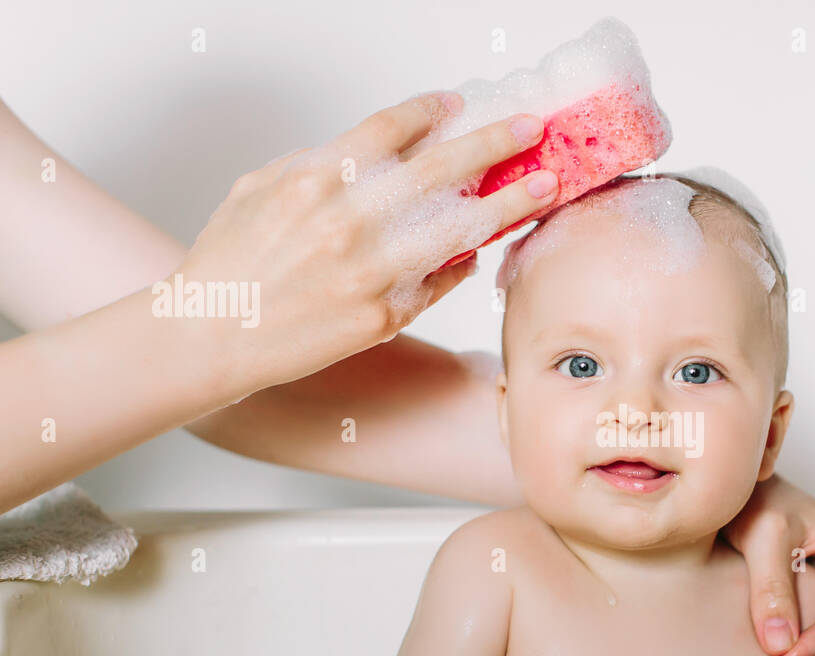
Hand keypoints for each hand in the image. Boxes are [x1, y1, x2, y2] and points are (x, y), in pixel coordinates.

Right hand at [179, 91, 559, 401]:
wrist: (212, 333)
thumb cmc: (231, 260)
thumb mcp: (263, 187)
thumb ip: (325, 164)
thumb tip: (386, 153)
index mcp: (318, 177)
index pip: (392, 128)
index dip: (433, 110)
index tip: (459, 103)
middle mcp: (351, 221)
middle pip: (441, 168)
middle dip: (495, 143)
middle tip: (532, 129)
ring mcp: (371, 272)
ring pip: (458, 230)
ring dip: (508, 204)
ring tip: (544, 188)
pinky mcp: (383, 316)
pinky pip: (438, 282)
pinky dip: (462, 264)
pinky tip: (479, 251)